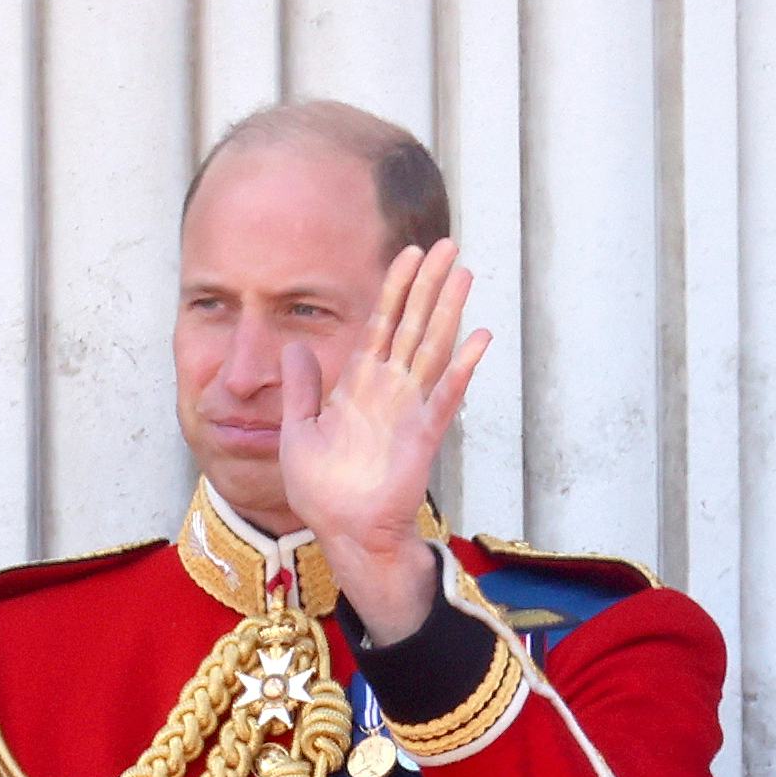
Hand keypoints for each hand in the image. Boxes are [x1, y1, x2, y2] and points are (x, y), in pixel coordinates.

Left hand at [280, 240, 491, 642]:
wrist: (343, 532)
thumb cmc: (322, 491)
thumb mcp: (298, 430)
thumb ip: (301, 388)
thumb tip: (296, 346)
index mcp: (359, 386)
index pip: (381, 324)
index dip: (395, 288)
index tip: (408, 254)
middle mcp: (389, 390)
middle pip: (412, 325)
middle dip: (429, 284)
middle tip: (448, 244)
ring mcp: (409, 410)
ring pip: (432, 348)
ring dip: (449, 311)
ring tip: (465, 273)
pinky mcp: (423, 436)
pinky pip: (445, 396)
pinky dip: (462, 368)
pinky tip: (479, 338)